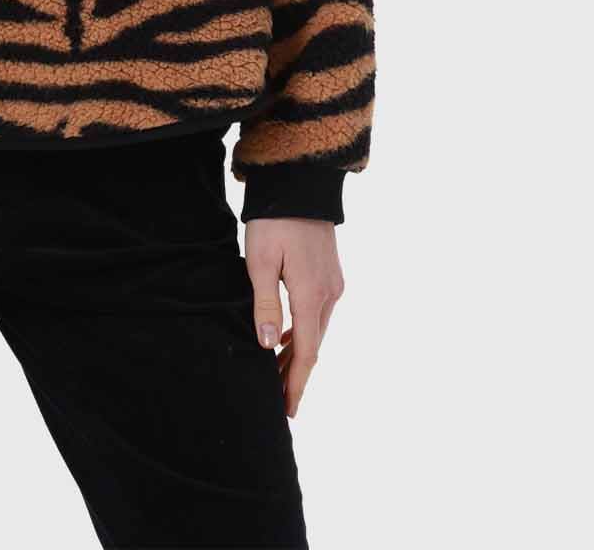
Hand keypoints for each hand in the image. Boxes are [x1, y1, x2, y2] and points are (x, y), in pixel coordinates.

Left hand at [244, 218, 344, 418]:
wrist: (299, 184)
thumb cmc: (274, 221)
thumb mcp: (260, 262)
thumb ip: (265, 305)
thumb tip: (269, 347)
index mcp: (310, 295)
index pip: (306, 352)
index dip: (296, 382)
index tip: (288, 409)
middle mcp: (329, 293)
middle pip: (314, 345)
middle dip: (296, 374)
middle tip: (278, 400)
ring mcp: (333, 283)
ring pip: (316, 329)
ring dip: (299, 353)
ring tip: (278, 375)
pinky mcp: (331, 273)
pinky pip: (318, 313)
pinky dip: (304, 332)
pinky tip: (288, 337)